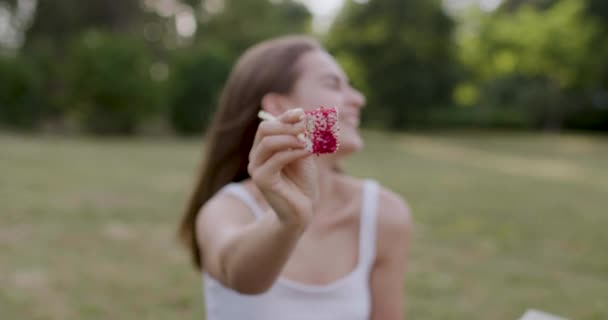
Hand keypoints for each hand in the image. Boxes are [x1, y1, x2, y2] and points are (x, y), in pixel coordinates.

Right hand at [248, 108, 317, 229]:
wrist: (303, 210)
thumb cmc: (303, 182)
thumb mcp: (304, 154)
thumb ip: (301, 138)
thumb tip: (303, 117)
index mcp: (264, 148)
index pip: (269, 124)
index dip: (285, 117)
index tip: (301, 113)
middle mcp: (256, 156)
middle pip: (264, 129)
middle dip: (286, 125)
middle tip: (306, 127)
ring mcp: (256, 168)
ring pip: (268, 142)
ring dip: (290, 138)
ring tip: (308, 142)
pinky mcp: (262, 180)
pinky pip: (276, 159)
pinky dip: (293, 152)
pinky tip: (307, 152)